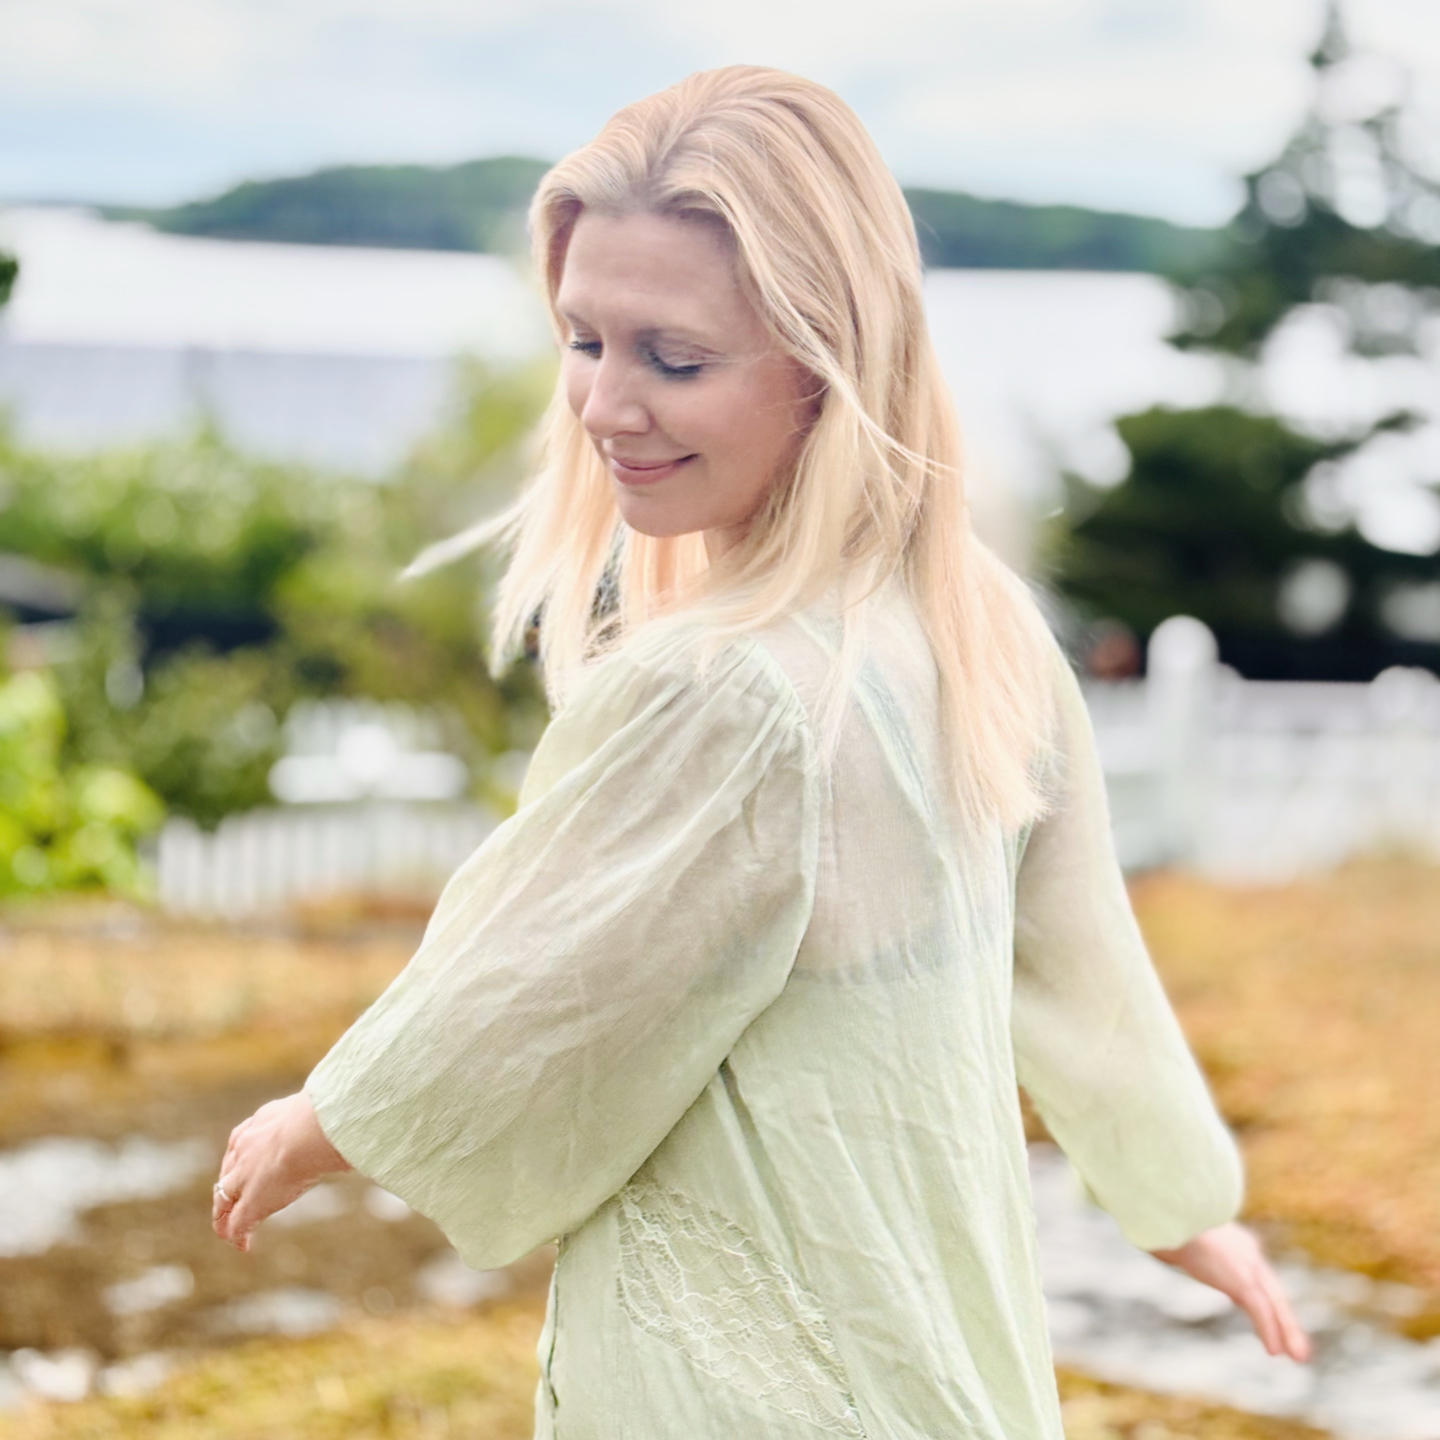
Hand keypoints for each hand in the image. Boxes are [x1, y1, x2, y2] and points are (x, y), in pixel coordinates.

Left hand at [211, 1092, 350, 1251]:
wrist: (308, 1131)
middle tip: (232, 1201)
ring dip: (225, 1216)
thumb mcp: (312, 1112)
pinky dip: (238, 1237)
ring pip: (223, 1202)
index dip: (241, 1160)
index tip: (247, 1166)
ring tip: (229, 1230)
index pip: (240, 1145)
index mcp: (257, 1126)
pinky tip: (244, 1245)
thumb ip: (319, 1119)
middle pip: (227, 1174)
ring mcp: (243, 1179)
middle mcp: (243, 1151)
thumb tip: (347, 1118)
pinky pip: (237, 1225)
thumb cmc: (322, 1117)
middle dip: (227, 1188)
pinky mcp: (251, 1203)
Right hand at [1150, 1221, 1310, 1361]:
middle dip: (1286, 1320)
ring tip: (1298, 1356)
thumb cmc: (1164, 1215)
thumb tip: (1157, 1247)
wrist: (1173, 1210)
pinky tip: (1275, 1351)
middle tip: (1299, 1347)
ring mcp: (1248, 1265)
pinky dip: (1269, 1331)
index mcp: (1235, 1240)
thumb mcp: (1174, 1231)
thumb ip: (1175, 1244)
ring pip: (1275, 1304)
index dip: (1265, 1297)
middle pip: (1273, 1291)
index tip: (1272, 1316)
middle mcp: (1248, 1252)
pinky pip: (1261, 1311)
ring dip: (1287, 1332)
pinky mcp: (1242, 1279)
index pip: (1255, 1273)